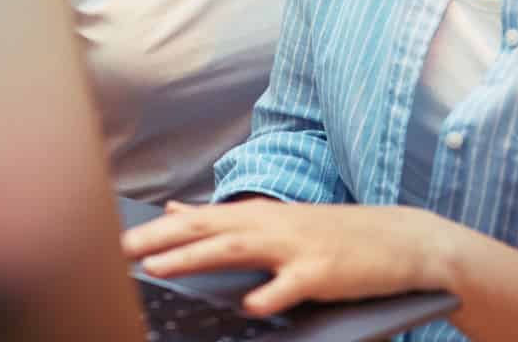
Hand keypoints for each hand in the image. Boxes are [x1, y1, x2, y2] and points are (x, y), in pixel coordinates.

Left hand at [121, 199, 455, 316]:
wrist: (400, 240)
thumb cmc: (333, 235)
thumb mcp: (276, 220)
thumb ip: (224, 219)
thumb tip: (175, 210)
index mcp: (259, 215)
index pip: (199, 219)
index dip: (157, 230)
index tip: (117, 239)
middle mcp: (273, 225)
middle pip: (208, 229)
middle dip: (162, 241)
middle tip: (121, 251)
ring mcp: (297, 248)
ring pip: (238, 249)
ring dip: (196, 257)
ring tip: (161, 268)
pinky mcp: (323, 273)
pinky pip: (291, 286)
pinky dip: (270, 295)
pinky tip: (249, 306)